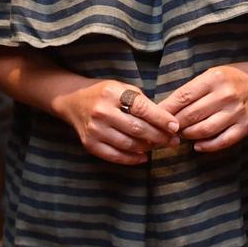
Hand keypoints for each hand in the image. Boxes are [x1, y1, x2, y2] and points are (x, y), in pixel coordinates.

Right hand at [55, 80, 178, 165]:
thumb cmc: (104, 93)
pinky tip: (144, 156)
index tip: (175, 126)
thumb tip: (166, 121)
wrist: (72, 101)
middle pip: (137, 129)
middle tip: (174, 140)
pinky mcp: (89, 144)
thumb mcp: (122, 88)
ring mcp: (94, 129)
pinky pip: (115, 156)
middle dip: (159, 136)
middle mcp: (102, 111)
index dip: (161, 119)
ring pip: (129, 144)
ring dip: (148, 148)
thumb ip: (142, 102)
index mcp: (112, 93)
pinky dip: (132, 158)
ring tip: (160, 146)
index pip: (142, 108)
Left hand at [160, 59, 247, 152]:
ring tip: (181, 135)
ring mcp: (236, 112)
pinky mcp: (246, 126)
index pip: (183, 97)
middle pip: (191, 115)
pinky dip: (207, 146)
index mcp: (214, 79)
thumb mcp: (211, 75)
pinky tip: (198, 146)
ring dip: (188, 135)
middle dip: (175, 125)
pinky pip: (223, 141)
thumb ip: (191, 91)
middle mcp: (225, 95)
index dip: (167, 110)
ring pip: (204, 130)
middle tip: (165, 130)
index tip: (155, 118)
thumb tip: (166, 109)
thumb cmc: (232, 78)